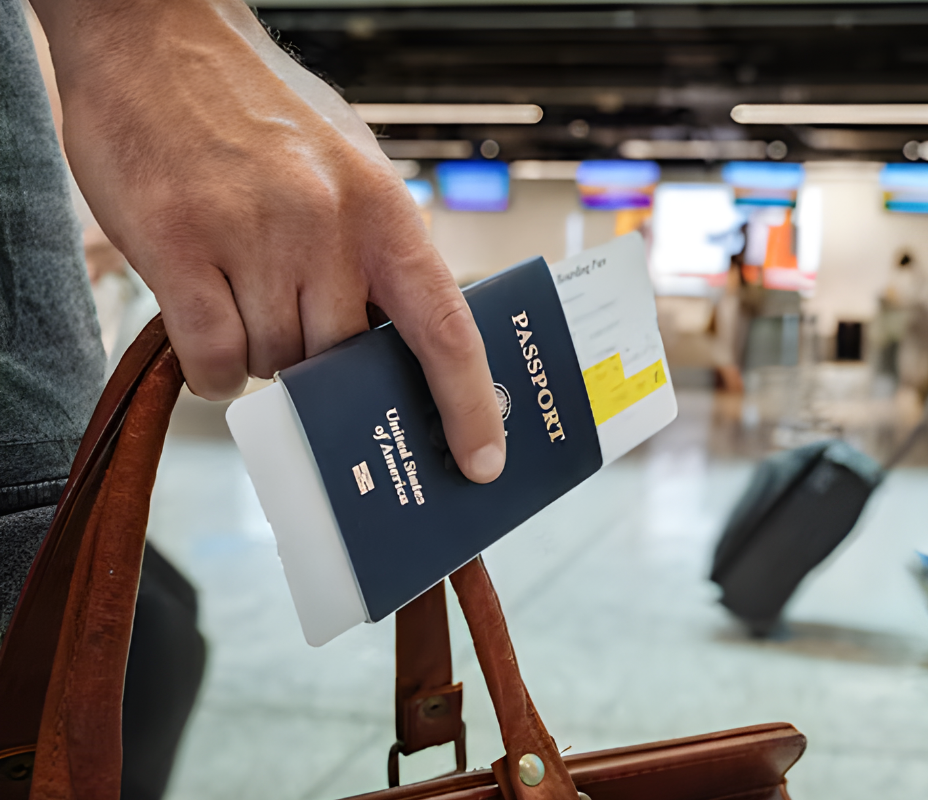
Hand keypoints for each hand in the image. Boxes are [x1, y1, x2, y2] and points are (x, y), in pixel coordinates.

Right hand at [36, 0, 505, 481]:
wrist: (155, 34)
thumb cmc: (259, 108)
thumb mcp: (348, 167)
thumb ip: (378, 251)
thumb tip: (403, 337)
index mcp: (383, 208)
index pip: (445, 328)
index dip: (470, 404)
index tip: (482, 462)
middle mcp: (327, 224)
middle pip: (341, 358)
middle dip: (321, 361)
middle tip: (295, 318)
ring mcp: (253, 235)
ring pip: (277, 362)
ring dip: (262, 350)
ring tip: (239, 288)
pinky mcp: (179, 246)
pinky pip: (215, 358)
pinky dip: (214, 367)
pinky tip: (206, 328)